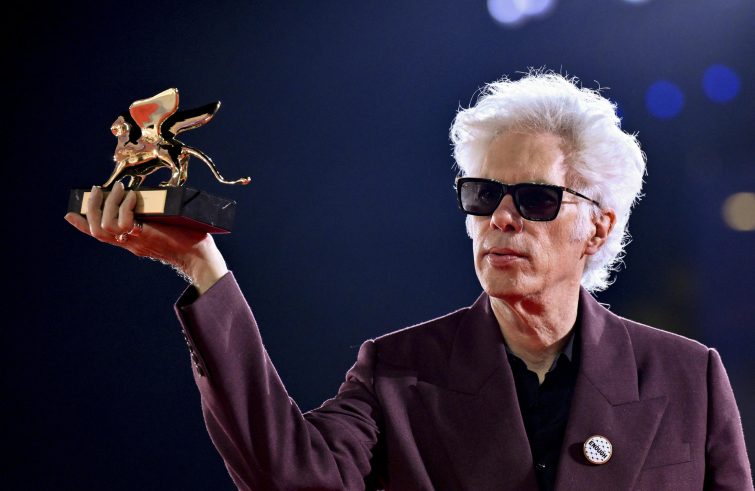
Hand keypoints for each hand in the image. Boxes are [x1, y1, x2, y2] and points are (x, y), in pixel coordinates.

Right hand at [64, 181, 227, 294]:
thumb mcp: (163, 226)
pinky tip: (135, 196)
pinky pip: (124, 222)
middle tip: (97, 189)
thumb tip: (149, 198)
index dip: (83, 226)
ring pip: (105, 226)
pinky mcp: (145, 237)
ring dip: (110, 202)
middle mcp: (130, 244)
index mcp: (131, 242)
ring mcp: (136, 241)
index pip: (102, 236)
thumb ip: (152, 217)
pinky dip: (125, 206)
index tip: (70, 214)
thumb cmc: (188, 240)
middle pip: (96, 231)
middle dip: (92, 208)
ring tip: (121, 188)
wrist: (200, 257)